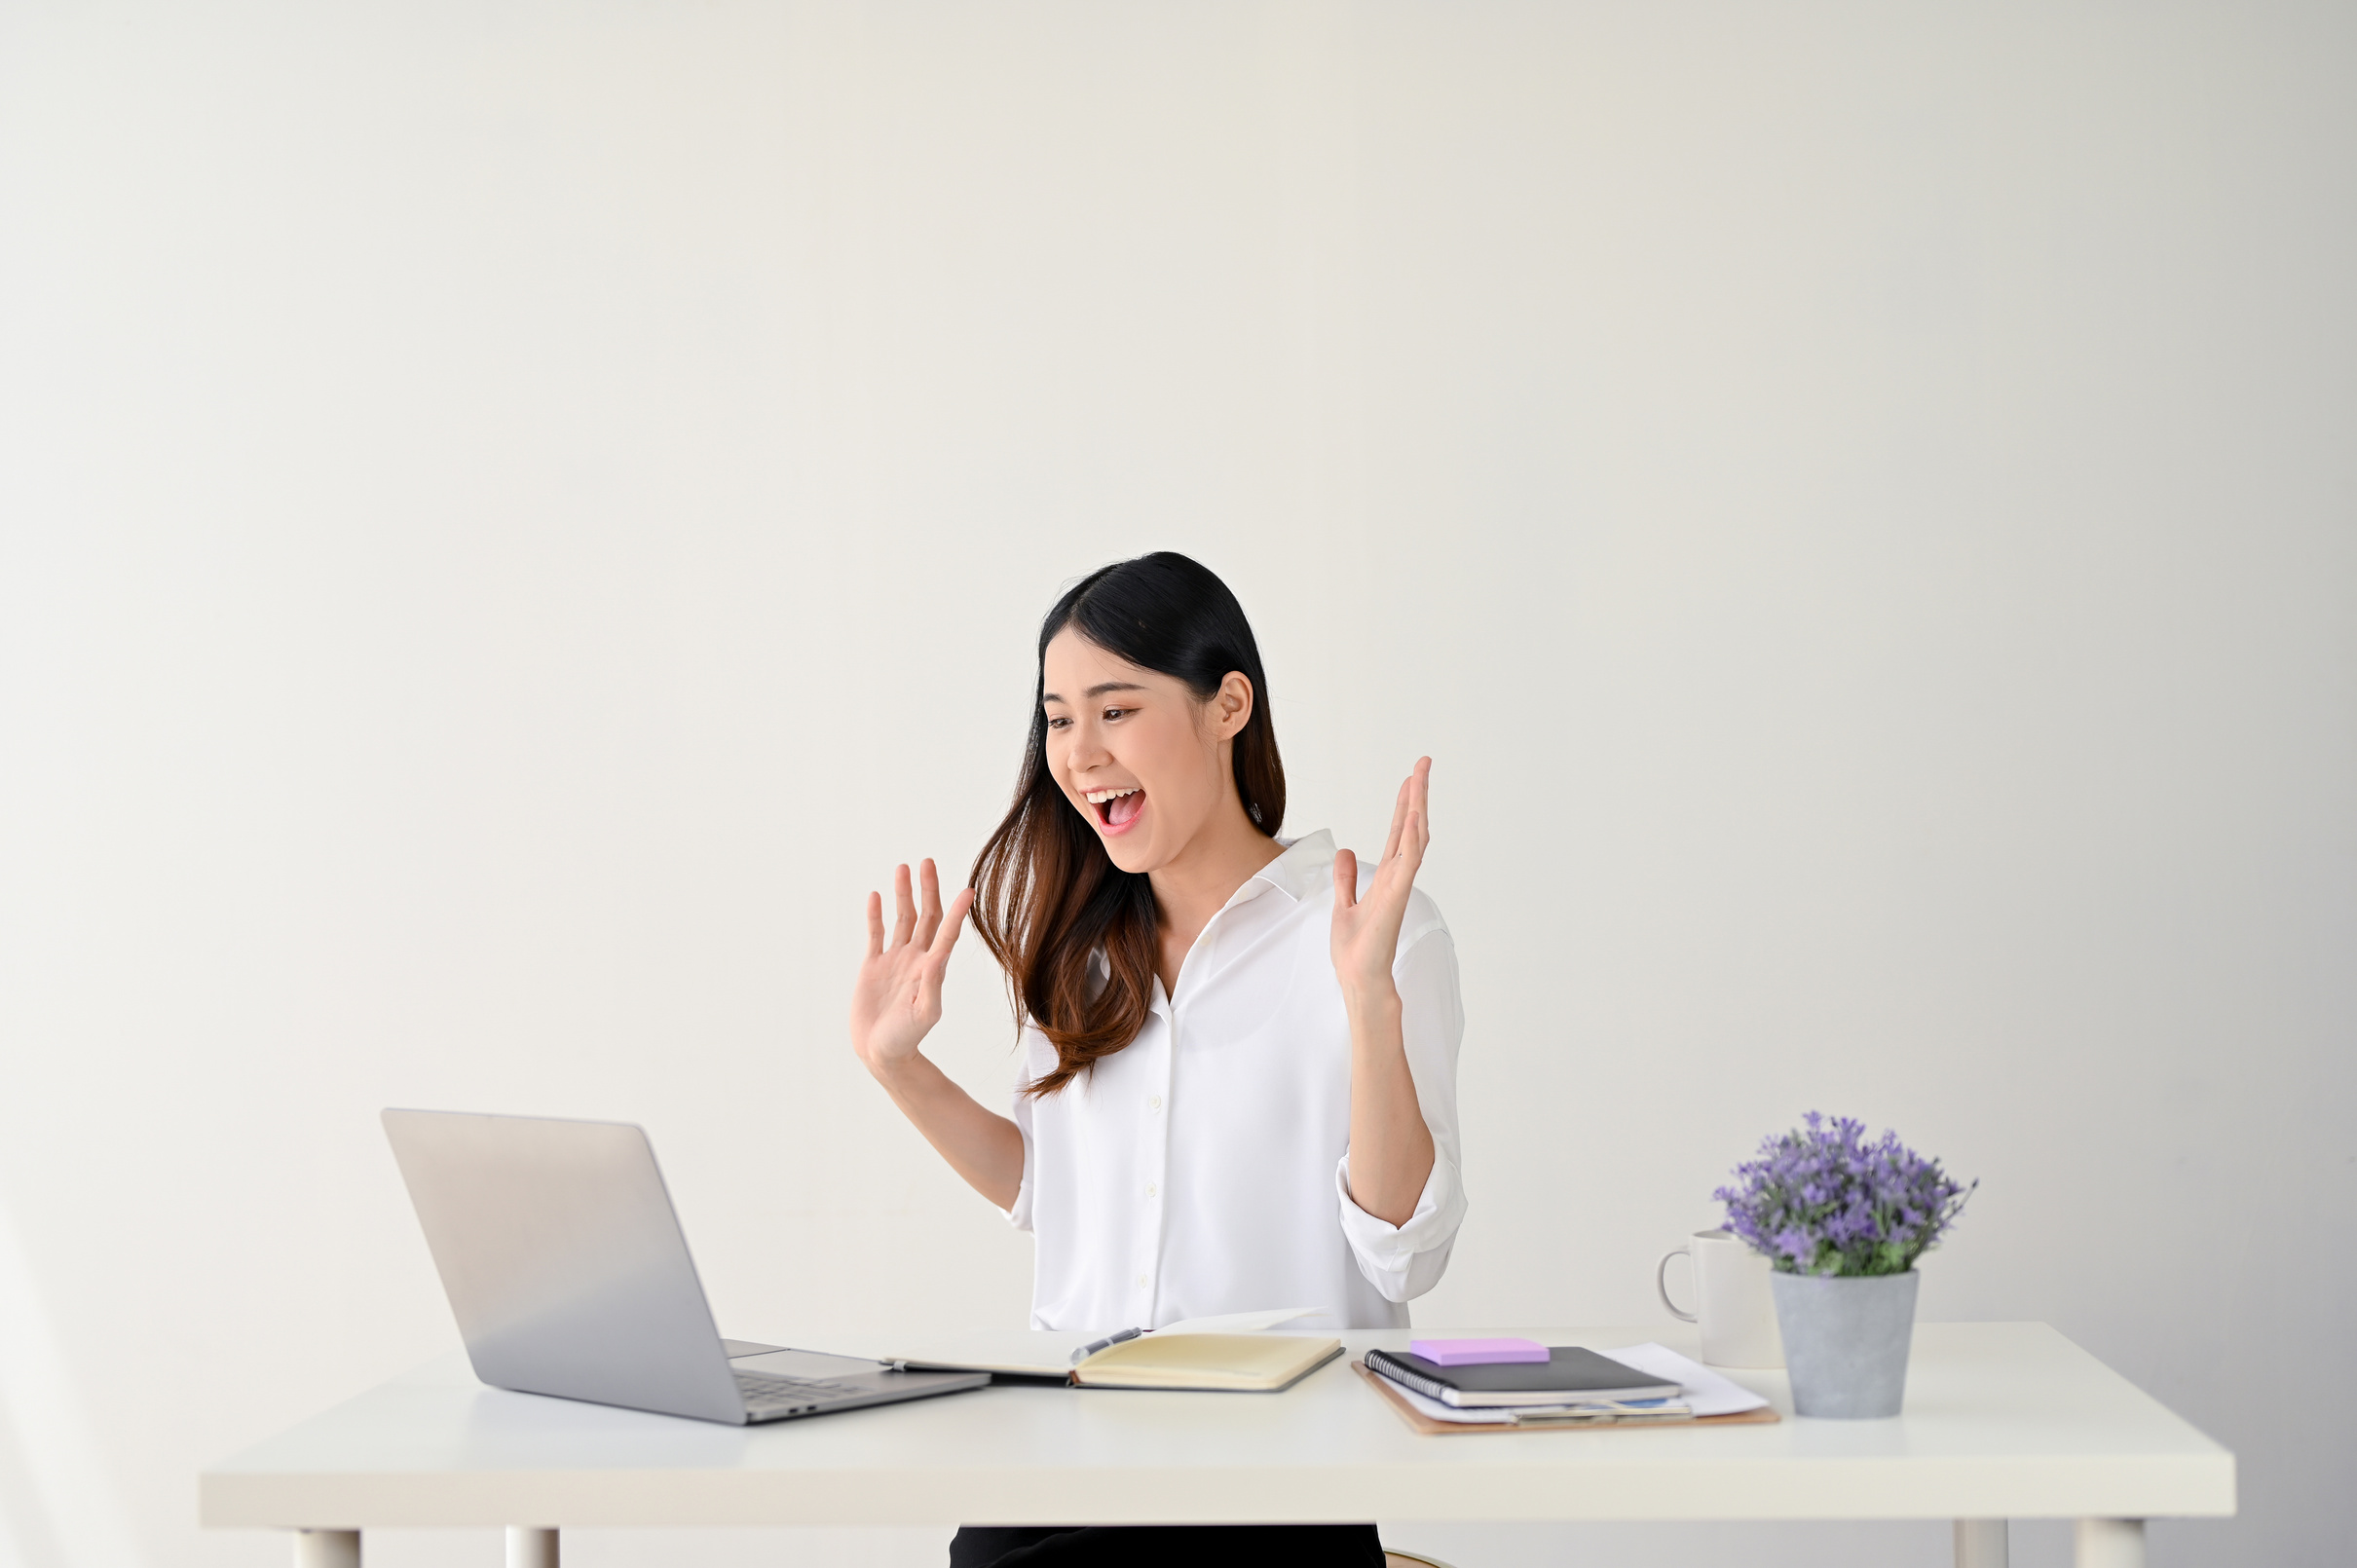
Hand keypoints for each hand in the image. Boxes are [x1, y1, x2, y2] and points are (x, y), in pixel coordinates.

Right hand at [850, 859, 974, 1076]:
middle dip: (927, 889)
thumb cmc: (906, 1038)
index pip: (946, 932)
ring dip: (903, 894)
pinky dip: (875, 914)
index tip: (968, 889)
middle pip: (925, 916)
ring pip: (901, 919)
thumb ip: (931, 985)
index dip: (956, 911)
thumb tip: (937, 957)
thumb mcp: (924, 1014)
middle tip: (927, 862)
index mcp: (931, 968)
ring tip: (903, 867)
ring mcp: (894, 960)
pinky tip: (876, 895)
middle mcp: (916, 958)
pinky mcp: (873, 966)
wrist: (882, 1052)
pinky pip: (875, 934)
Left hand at [1331, 757, 1430, 1004]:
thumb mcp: (1343, 904)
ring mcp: (1399, 886)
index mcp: (1386, 876)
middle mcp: (1397, 877)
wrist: (1358, 979)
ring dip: (1417, 809)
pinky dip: (1413, 841)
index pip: (1399, 832)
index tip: (1411, 777)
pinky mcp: (1396, 899)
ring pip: (1413, 840)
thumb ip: (1346, 879)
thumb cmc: (1355, 950)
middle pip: (1410, 828)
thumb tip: (1346, 851)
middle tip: (1424, 763)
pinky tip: (1416, 819)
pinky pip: (1408, 864)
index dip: (1405, 804)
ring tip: (1419, 779)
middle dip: (1416, 795)